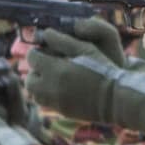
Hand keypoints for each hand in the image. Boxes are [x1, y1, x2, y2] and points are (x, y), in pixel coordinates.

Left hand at [28, 26, 144, 131]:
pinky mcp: (61, 111)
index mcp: (55, 69)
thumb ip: (63, 40)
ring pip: (33, 92)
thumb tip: (46, 33)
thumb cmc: (103, 69)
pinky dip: (46, 94)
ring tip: (52, 77)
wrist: (115, 98)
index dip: (37, 51)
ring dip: (38, 83)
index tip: (46, 50)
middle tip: (47, 65)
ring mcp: (55, 102)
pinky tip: (60, 88)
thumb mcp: (86, 49)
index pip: (32, 58)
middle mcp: (50, 88)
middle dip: (35, 70)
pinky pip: (44, 102)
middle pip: (28, 78)